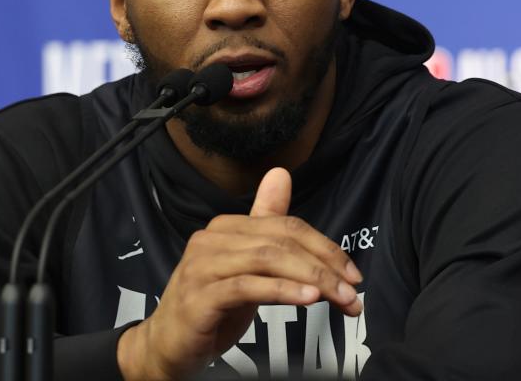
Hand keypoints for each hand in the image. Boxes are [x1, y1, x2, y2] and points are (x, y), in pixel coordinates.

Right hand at [117, 167, 363, 380]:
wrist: (167, 346)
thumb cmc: (211, 304)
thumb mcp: (246, 265)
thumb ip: (266, 224)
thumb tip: (281, 174)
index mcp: (225, 228)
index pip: (286, 226)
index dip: (325, 247)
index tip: (353, 274)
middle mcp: (211, 240)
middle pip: (281, 242)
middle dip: (325, 267)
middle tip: (353, 293)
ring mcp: (202, 267)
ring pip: (268, 261)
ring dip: (312, 280)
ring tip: (339, 298)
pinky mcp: (199, 296)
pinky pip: (246, 287)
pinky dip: (281, 290)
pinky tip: (307, 299)